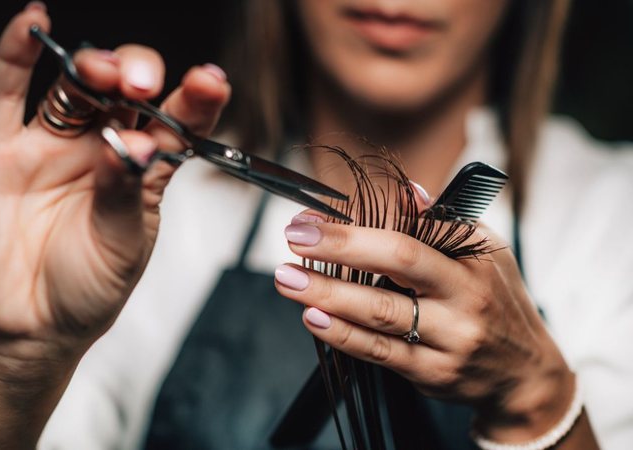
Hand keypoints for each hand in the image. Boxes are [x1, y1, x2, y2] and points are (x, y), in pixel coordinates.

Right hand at [0, 5, 230, 447]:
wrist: (29, 324)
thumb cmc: (87, 288)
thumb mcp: (123, 245)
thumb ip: (125, 191)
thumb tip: (130, 143)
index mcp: (144, 168)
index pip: (175, 120)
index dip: (195, 98)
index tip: (210, 82)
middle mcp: (101, 145)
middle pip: (123, 90)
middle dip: (136, 76)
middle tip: (141, 85)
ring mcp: (52, 142)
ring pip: (74, 87)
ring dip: (91, 66)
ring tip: (103, 71)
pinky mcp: (1, 146)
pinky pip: (7, 92)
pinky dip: (15, 53)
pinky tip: (32, 22)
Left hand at [275, 212, 573, 441]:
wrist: (523, 373)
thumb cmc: (495, 300)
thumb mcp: (483, 253)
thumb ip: (441, 224)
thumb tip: (406, 190)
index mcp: (472, 260)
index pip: (413, 232)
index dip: (359, 223)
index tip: (313, 218)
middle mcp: (464, 297)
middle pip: (398, 264)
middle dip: (341, 248)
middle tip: (295, 238)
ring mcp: (449, 338)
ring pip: (381, 313)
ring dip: (328, 294)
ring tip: (288, 280)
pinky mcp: (431, 372)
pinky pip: (380, 352)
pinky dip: (342, 335)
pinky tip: (313, 317)